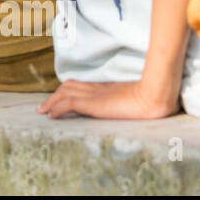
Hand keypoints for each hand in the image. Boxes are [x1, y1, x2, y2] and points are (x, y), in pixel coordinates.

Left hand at [37, 79, 178, 119]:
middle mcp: (98, 89)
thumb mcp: (138, 100)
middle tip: (44, 107)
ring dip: (51, 102)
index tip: (59, 98)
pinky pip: (68, 103)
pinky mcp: (93, 102)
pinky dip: (57, 107)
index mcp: (107, 88)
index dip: (68, 90)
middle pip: (69, 86)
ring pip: (64, 93)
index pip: (80, 85)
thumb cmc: (154, 99)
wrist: (155, 96)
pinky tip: (51, 115)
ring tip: (43, 111)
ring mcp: (95, 95)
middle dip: (55, 95)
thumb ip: (130, 101)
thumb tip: (137, 107)